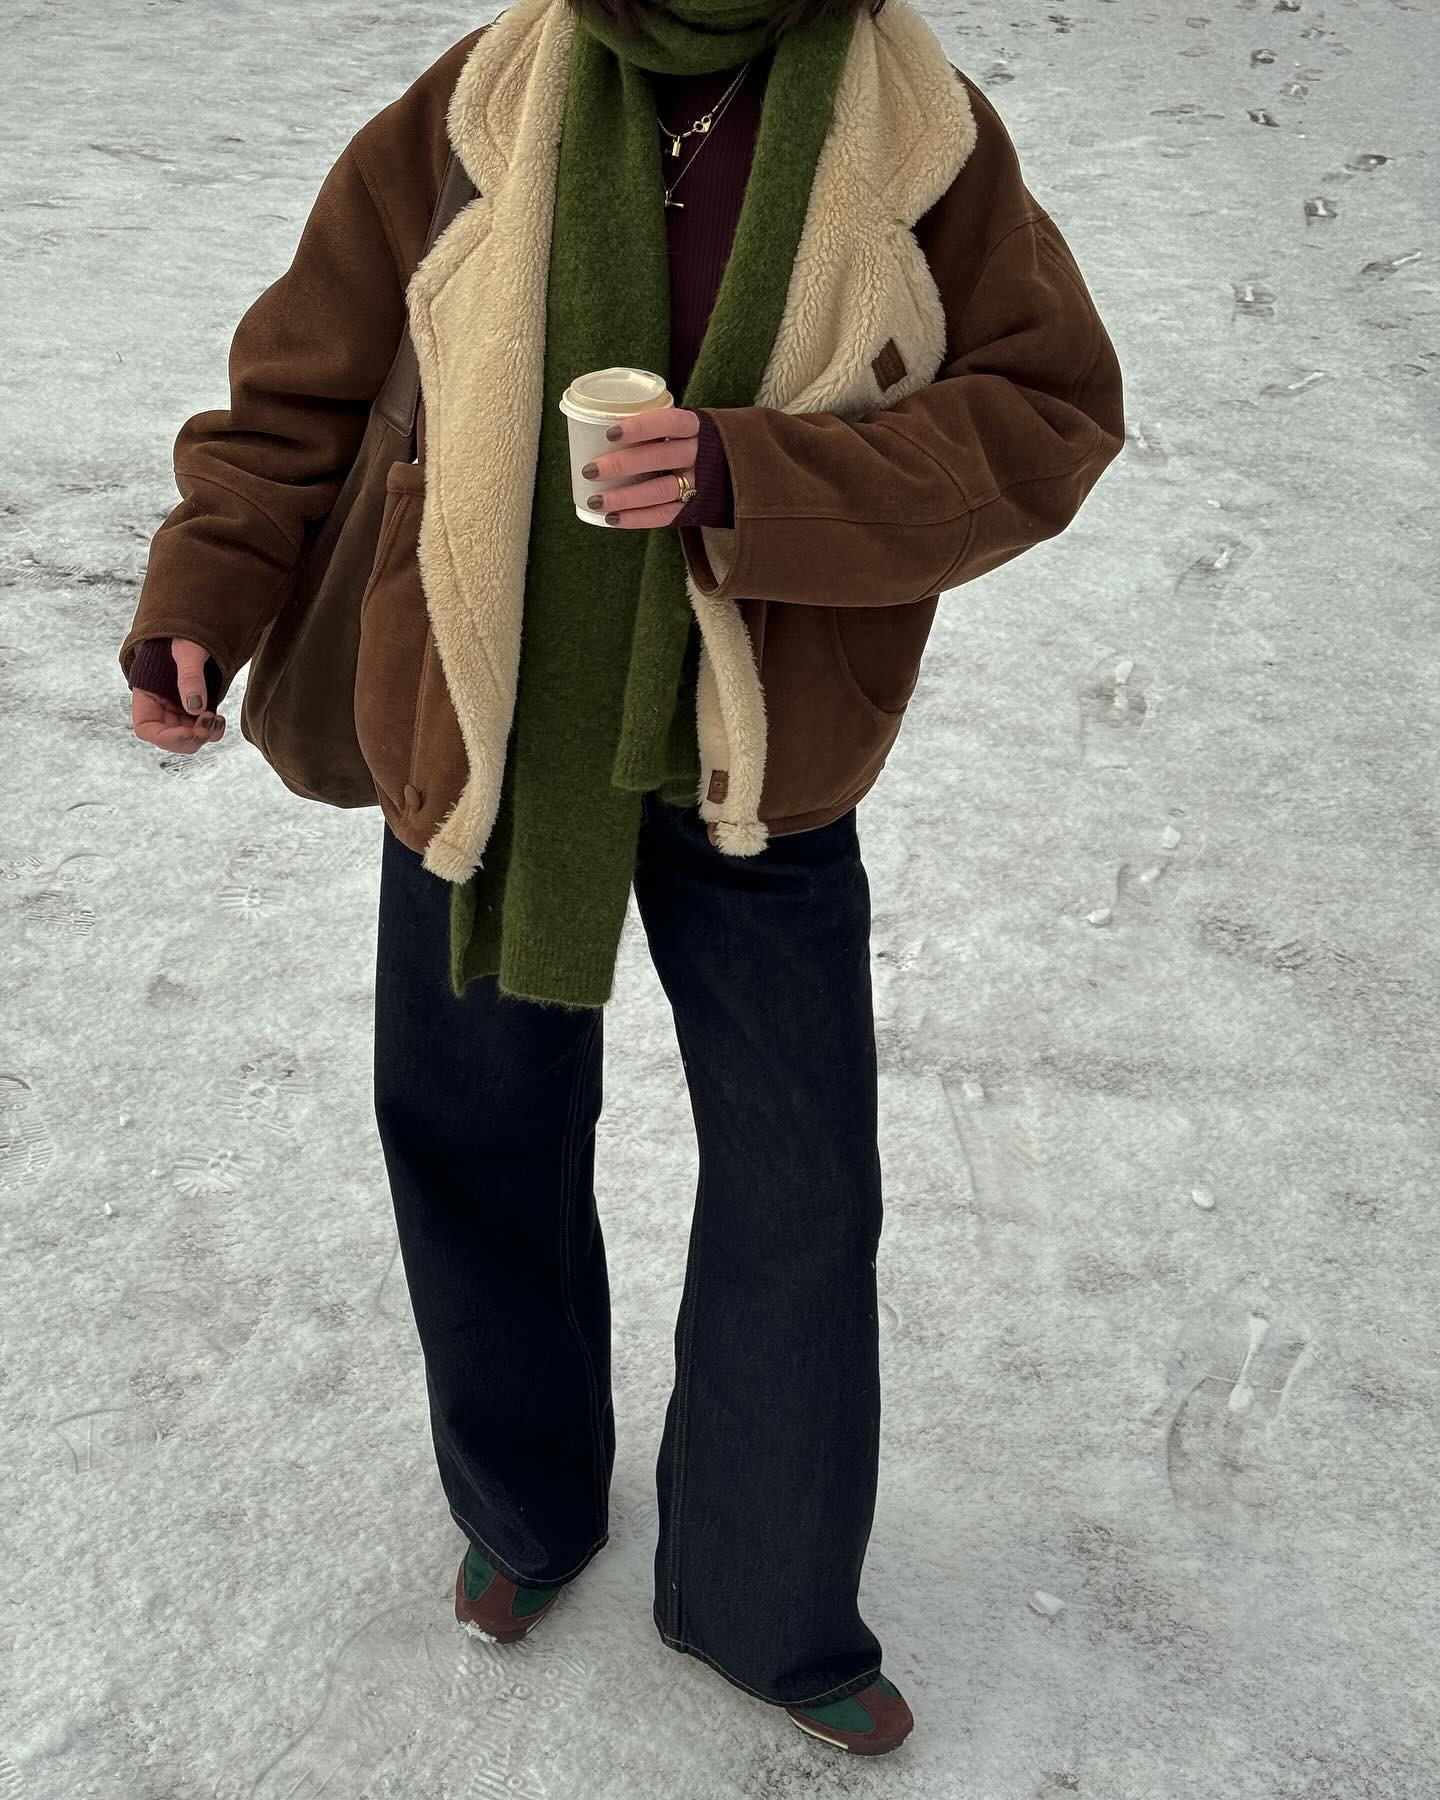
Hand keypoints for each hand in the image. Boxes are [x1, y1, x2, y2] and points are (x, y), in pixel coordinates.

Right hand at [131, 637, 225, 753]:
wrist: (202, 627)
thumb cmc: (187, 634)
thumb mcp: (187, 650)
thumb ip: (190, 676)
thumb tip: (196, 709)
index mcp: (147, 694)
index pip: (146, 728)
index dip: (165, 737)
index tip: (189, 731)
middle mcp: (160, 706)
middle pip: (168, 739)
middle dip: (189, 739)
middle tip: (207, 726)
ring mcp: (178, 710)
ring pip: (187, 738)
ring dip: (202, 737)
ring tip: (217, 720)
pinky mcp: (196, 709)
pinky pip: (201, 730)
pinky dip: (212, 732)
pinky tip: (220, 720)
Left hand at [580, 406, 699, 528]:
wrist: (746, 468)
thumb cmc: (705, 441)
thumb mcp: (693, 426)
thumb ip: (663, 427)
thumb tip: (607, 428)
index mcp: (698, 428)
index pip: (670, 423)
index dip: (640, 428)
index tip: (610, 433)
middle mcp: (702, 455)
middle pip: (660, 458)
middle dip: (622, 465)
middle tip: (590, 470)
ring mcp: (700, 484)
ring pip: (660, 490)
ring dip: (625, 497)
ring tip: (595, 500)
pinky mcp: (696, 509)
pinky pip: (665, 515)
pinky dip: (638, 519)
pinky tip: (613, 519)